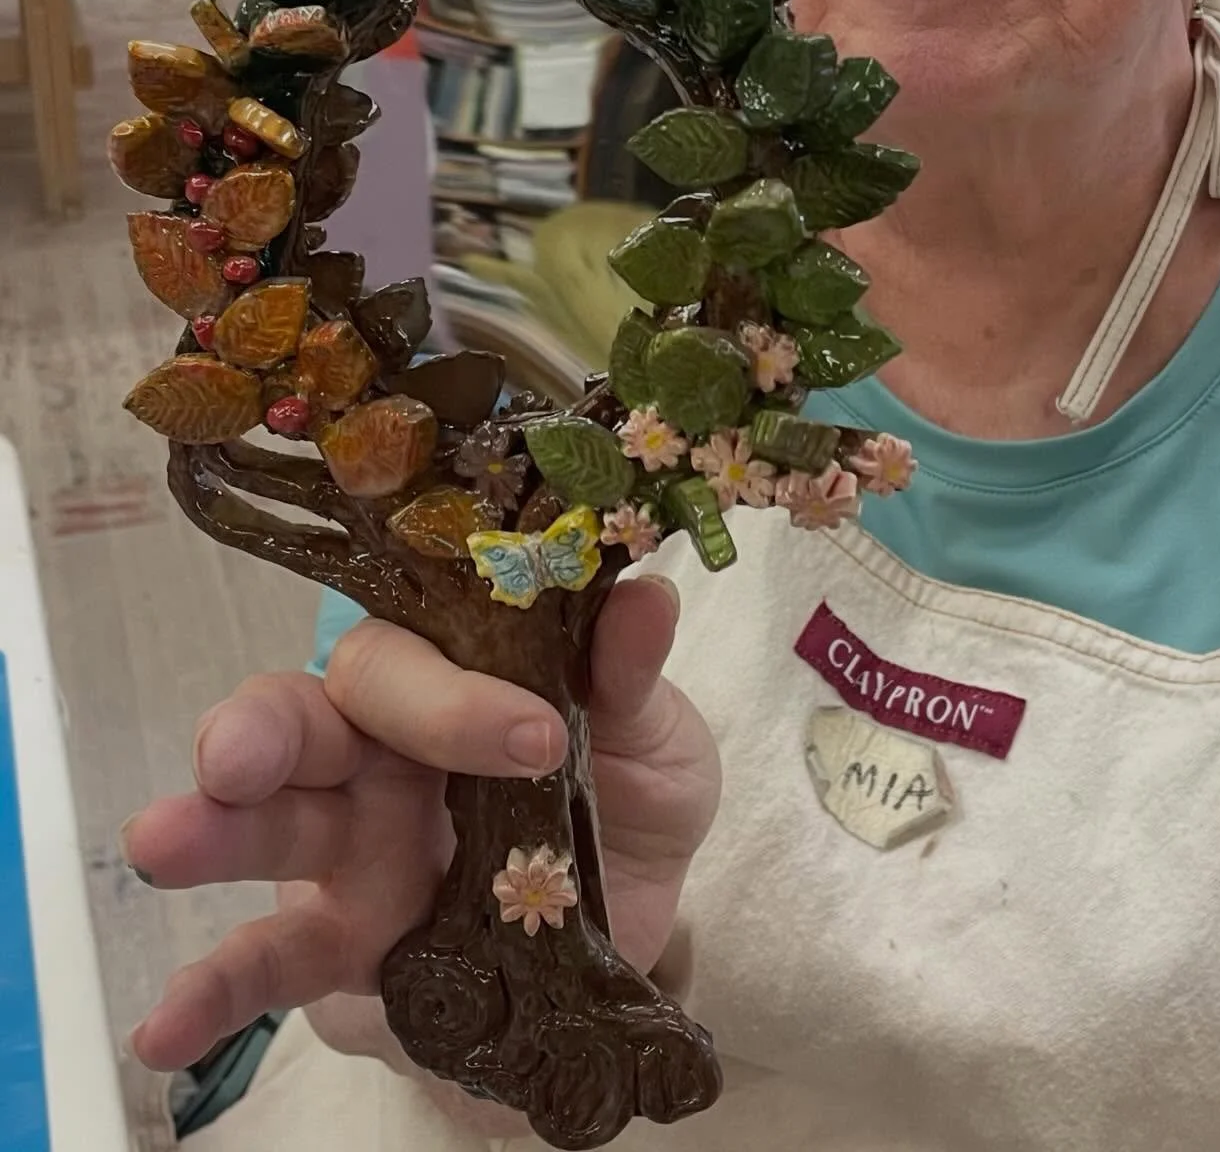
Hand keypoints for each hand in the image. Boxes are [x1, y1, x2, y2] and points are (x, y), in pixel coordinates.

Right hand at [122, 575, 719, 1110]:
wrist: (634, 925)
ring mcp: (351, 846)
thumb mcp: (654, 738)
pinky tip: (164, 1025)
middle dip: (263, 732)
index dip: (452, 695)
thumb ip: (630, 679)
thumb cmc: (630, 795)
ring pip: (269, 825)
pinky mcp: (344, 941)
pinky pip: (270, 960)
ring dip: (213, 836)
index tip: (531, 738)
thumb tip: (643, 597)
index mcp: (450, 677)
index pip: (414, 657)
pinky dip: (213, 991)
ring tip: (163, 844)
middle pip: (306, 718)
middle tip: (236, 758)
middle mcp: (383, 749)